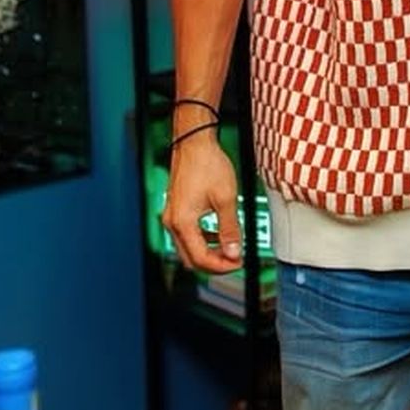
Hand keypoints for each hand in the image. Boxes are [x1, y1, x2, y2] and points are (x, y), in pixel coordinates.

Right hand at [163, 130, 245, 273]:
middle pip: (190, 258)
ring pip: (188, 248)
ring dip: (208, 252)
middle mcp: (172, 222)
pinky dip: (203, 239)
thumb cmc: (207, 164)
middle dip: (213, 263)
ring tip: (230, 249)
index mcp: (183, 222)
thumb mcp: (226, 199)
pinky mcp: (176, 210)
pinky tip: (219, 233)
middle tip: (235, 260)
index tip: (237, 264)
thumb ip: (230, 228)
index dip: (220, 266)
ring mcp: (172, 216)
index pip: (199, 258)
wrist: (194, 143)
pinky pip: (187, 234)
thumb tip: (234, 251)